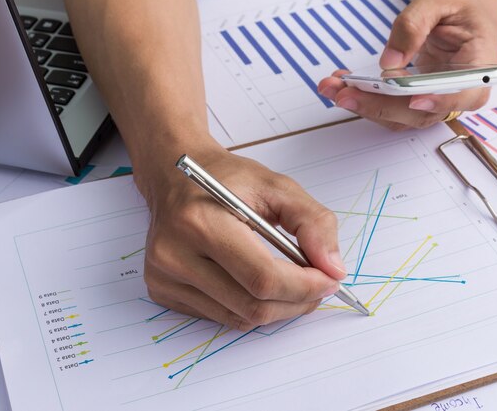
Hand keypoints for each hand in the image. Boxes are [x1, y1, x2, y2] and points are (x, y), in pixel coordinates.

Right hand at [136, 146, 346, 330]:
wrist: (176, 177)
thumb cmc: (228, 179)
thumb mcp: (277, 186)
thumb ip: (313, 223)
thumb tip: (334, 269)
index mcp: (201, 222)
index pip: (263, 278)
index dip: (305, 286)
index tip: (330, 279)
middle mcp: (174, 254)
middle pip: (253, 305)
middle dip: (297, 302)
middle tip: (319, 286)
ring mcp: (164, 277)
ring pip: (239, 318)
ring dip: (278, 309)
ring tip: (295, 286)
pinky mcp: (162, 291)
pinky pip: (221, 317)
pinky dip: (251, 308)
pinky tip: (260, 285)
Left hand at [318, 0, 496, 129]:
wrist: (467, 8)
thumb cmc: (463, 1)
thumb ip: (414, 25)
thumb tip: (389, 61)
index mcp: (481, 63)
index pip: (466, 92)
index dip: (440, 101)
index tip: (414, 99)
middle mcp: (462, 89)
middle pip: (422, 112)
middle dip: (379, 105)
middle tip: (344, 93)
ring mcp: (439, 98)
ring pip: (402, 116)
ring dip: (365, 105)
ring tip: (332, 87)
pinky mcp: (419, 98)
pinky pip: (393, 106)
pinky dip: (367, 98)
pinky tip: (344, 84)